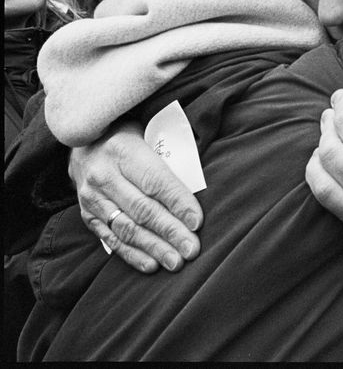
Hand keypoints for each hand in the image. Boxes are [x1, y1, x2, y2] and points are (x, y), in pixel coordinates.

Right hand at [69, 120, 202, 272]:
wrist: (86, 141)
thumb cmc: (131, 137)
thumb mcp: (150, 134)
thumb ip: (171, 157)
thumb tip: (200, 186)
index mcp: (123, 151)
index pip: (155, 181)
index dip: (178, 203)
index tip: (197, 222)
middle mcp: (103, 175)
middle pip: (142, 209)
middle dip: (170, 232)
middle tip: (192, 249)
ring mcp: (92, 198)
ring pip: (127, 228)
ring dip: (154, 248)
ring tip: (176, 262)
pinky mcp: (87, 215)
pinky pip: (111, 239)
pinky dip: (132, 254)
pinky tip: (152, 264)